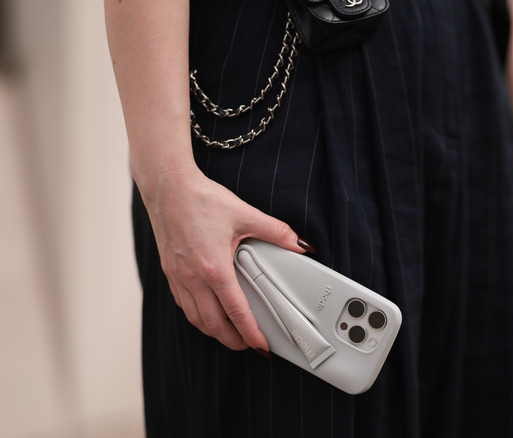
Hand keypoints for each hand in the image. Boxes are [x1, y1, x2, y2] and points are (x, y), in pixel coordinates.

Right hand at [138, 167, 309, 351]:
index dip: (251, 334)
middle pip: (213, 325)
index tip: (261, 346)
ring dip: (214, 332)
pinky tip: (208, 312)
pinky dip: (198, 316)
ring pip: (195, 319)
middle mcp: (192, 278)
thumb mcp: (245, 214)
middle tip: (249, 345)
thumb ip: (276, 232)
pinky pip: (183, 305)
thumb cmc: (200, 199)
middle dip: (233, 341)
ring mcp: (178, 277)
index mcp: (213, 267)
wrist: (168, 187)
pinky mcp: (169, 272)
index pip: (236, 312)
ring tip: (231, 334)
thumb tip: (299, 244)